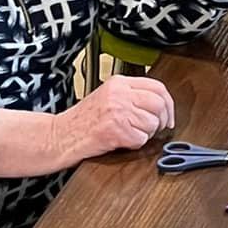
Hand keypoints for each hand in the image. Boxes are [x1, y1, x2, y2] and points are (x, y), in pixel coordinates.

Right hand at [53, 75, 174, 169]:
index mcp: (119, 83)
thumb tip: (160, 105)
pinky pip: (141, 139)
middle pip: (159, 104)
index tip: (168, 116)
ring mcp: (117, 111)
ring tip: (129, 134)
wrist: (59, 136)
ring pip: (152, 123)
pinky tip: (121, 141)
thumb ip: (131, 95)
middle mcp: (119, 94)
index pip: (157, 87)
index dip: (168, 103)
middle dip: (162, 120)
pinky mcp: (115, 130)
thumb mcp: (107, 97)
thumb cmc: (81, 121)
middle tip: (155, 129)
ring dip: (145, 134)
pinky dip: (134, 144)